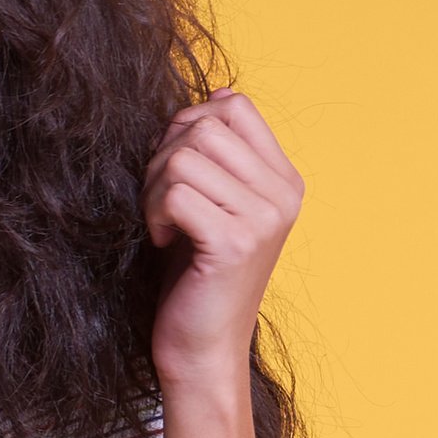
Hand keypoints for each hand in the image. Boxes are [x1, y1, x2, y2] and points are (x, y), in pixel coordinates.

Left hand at [145, 89, 303, 381]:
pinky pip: (177, 193)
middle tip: (160, 201)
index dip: (188, 124)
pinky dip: (155, 214)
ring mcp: (264, 218)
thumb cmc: (195, 271)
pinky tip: (164, 241)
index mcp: (284, 179)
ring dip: (154, 188)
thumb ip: (214, 153)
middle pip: (204, 126)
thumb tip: (217, 93)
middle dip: (162, 157)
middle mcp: (283, 194)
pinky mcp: (235, 242)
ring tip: (163, 222)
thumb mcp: (210, 201)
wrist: (201, 344)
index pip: (236, 106)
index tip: (175, 169)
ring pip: (184, 156)